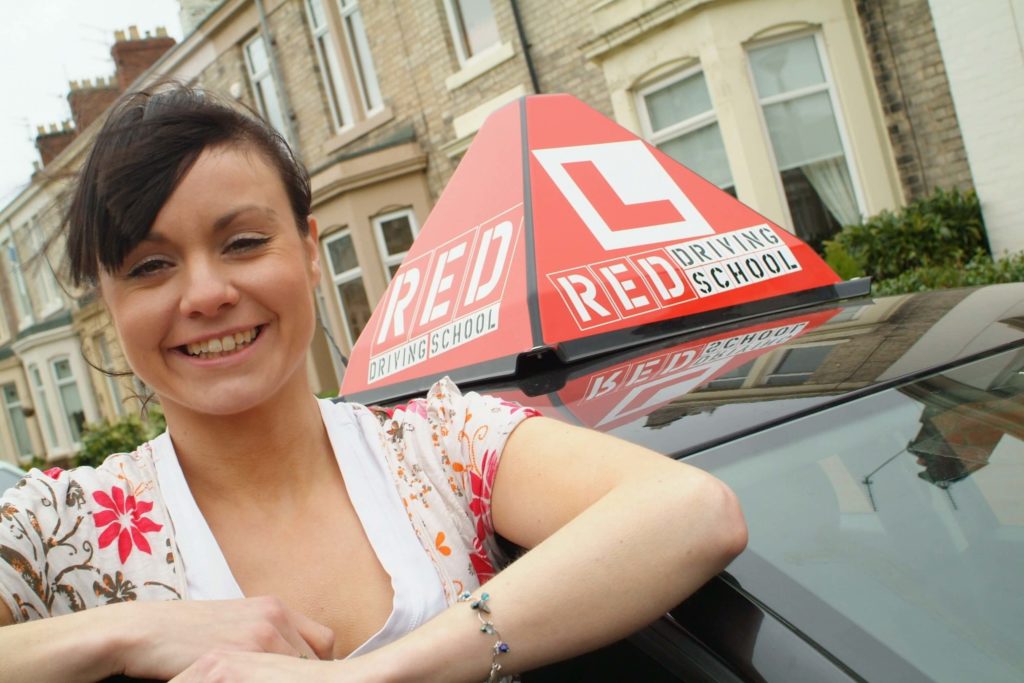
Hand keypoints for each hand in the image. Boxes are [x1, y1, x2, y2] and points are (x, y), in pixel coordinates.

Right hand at [116, 596, 334, 679]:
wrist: (142, 631)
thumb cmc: (182, 635)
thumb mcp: (233, 628)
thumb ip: (263, 639)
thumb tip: (285, 662)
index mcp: (273, 608)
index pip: (323, 641)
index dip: (317, 665)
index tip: (305, 679)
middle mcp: (273, 616)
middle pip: (316, 658)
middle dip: (304, 677)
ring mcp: (259, 634)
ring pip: (298, 671)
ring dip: (288, 682)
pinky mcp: (240, 654)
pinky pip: (274, 678)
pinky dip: (269, 682)